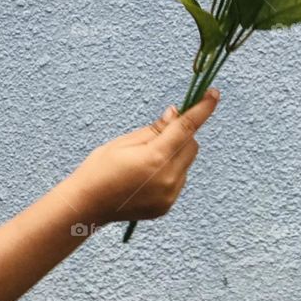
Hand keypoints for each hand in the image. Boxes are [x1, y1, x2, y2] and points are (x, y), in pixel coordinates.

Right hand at [68, 90, 220, 226]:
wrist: (87, 206)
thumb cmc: (99, 169)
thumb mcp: (123, 142)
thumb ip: (154, 129)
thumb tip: (176, 114)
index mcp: (155, 158)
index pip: (186, 127)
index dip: (202, 109)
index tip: (214, 94)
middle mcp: (168, 178)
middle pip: (191, 145)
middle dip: (181, 135)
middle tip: (157, 135)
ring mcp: (169, 194)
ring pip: (186, 163)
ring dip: (175, 154)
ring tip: (144, 163)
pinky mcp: (167, 205)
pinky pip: (178, 180)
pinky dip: (169, 172)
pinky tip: (144, 178)